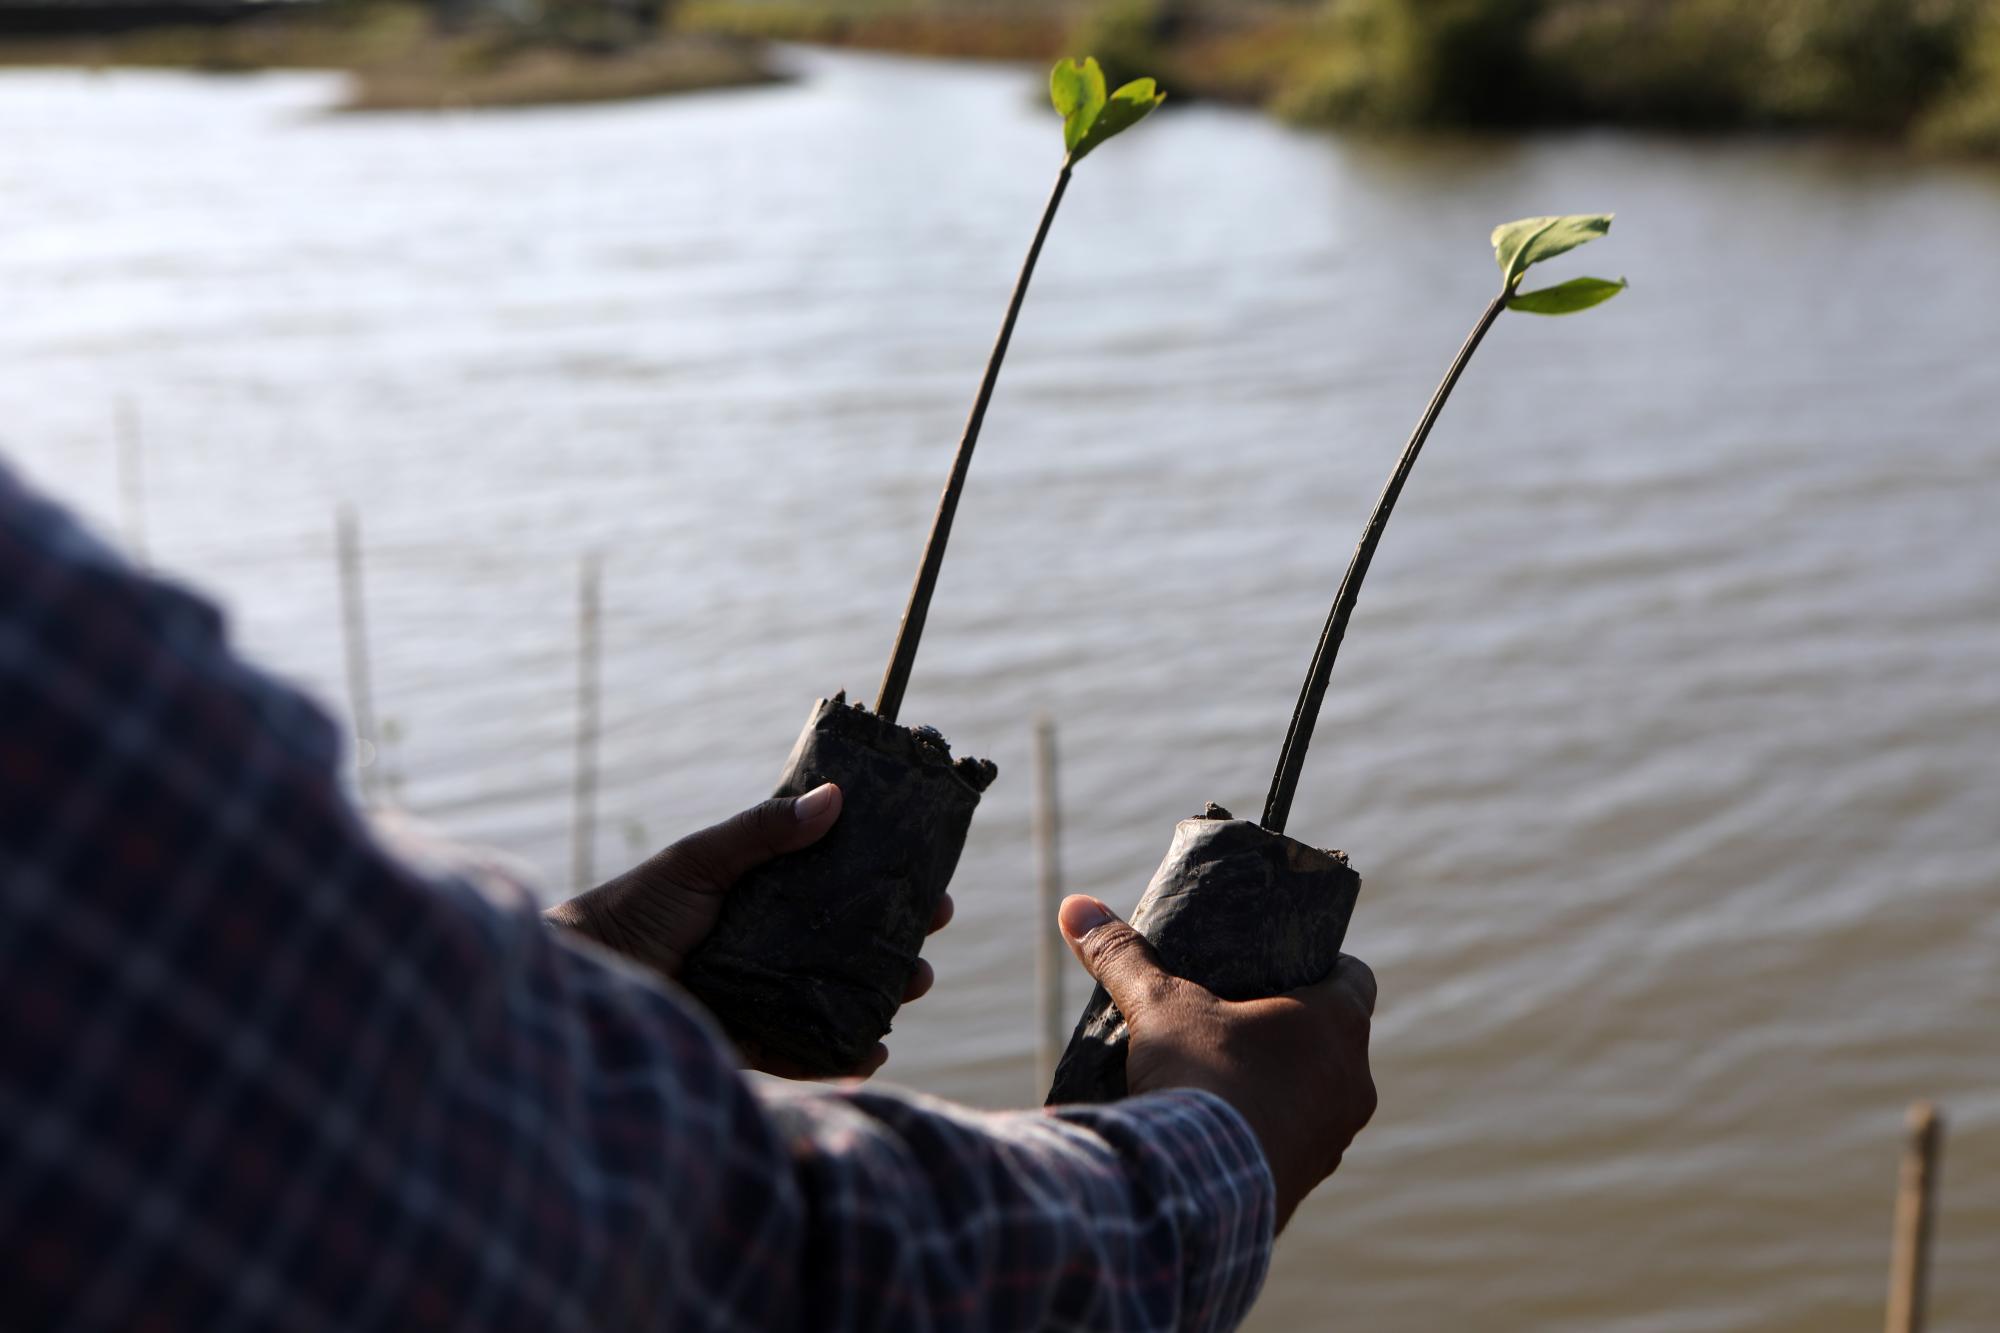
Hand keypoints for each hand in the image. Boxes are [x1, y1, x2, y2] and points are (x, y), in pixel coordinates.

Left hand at [546, 783, 953, 1077]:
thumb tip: (835, 799)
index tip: (932, 881)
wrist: (582, 979)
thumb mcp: (697, 861)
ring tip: (911, 986)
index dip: (887, 884)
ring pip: (841, 997)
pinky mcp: (750, 1044)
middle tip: (930, 936)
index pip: (840, 886)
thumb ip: (761, 832)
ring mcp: (766, 996)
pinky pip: (806, 1053)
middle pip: (852, 944)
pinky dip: (842, 1056)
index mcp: (766, 896)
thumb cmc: (633, 911)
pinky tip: (872, 1052)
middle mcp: (773, 946)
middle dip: (898, 942)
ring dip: (883, 995)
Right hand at [1057, 895, 1375, 1231]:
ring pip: (1320, 1097)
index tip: (1282, 966)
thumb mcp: (1157, 1006)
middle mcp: (1353, 1082)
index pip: (1355, 976)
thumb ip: (1123, 956)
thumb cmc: (1197, 1077)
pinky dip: (1269, 1133)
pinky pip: (1297, 1146)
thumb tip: (1075, 906)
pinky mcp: (1308, 1182)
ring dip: (1286, 1086)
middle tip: (1242, 1017)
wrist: (1195, 1188)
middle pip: (1336, 1039)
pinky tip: (1224, 1129)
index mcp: (1338, 1025)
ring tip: (1229, 1076)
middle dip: (1294, 1029)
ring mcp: (1336, 1138)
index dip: (1321, 965)